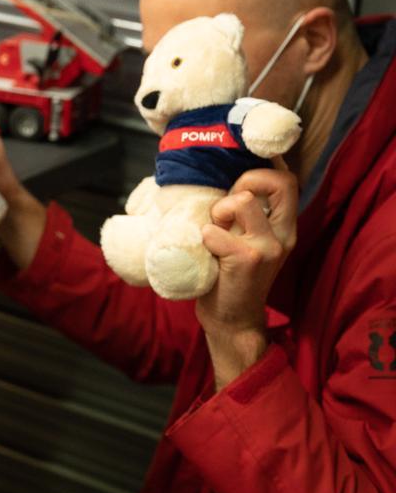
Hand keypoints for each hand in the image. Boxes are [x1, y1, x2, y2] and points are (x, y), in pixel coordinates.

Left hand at [197, 169, 297, 387]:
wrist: (232, 321)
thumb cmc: (230, 278)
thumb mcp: (245, 242)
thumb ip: (245, 218)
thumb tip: (222, 182)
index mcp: (284, 228)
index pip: (288, 180)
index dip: (261, 171)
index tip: (236, 186)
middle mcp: (283, 235)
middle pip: (280, 181)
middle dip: (244, 182)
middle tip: (225, 208)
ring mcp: (268, 247)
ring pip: (243, 201)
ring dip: (219, 211)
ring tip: (214, 232)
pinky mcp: (248, 259)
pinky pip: (216, 232)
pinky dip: (204, 238)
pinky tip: (208, 255)